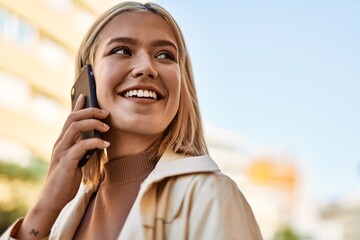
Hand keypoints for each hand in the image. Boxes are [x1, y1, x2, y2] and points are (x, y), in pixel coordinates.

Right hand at [15, 94, 109, 238]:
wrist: (53, 198)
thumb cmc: (66, 179)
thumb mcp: (75, 160)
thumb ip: (82, 148)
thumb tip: (96, 139)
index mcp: (62, 141)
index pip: (69, 118)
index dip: (78, 105)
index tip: (86, 94)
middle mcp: (60, 143)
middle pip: (73, 118)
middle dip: (90, 111)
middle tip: (106, 113)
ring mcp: (61, 151)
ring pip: (75, 127)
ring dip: (93, 124)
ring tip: (107, 127)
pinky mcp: (66, 162)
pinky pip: (81, 146)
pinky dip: (95, 142)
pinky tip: (105, 144)